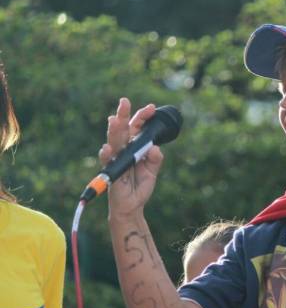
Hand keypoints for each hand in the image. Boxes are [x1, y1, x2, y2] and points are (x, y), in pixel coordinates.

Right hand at [99, 98, 163, 218]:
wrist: (132, 206)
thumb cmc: (139, 186)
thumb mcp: (152, 171)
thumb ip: (155, 159)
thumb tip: (155, 148)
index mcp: (133, 147)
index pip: (136, 128)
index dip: (142, 117)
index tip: (152, 108)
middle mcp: (122, 150)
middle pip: (123, 130)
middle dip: (123, 115)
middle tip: (124, 101)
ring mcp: (115, 160)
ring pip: (114, 143)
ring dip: (114, 131)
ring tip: (115, 119)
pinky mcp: (111, 173)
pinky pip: (108, 163)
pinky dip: (107, 156)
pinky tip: (107, 148)